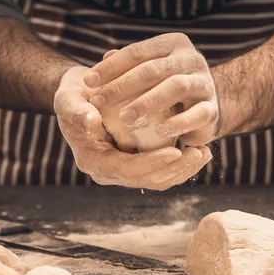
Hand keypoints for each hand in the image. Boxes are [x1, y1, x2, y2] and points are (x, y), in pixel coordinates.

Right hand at [54, 66, 211, 189]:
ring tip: (204, 153)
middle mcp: (109, 172)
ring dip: (183, 170)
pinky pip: (161, 171)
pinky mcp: (136, 163)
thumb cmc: (73, 94)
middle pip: (148, 180)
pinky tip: (199, 150)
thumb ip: (77, 111)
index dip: (152, 163)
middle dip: (176, 170)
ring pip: (158, 180)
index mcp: (93, 161)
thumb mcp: (68, 98)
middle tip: (200, 153)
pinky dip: (180, 164)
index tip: (176, 151)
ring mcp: (124, 170)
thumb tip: (91, 121)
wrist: (80, 95)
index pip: (127, 169)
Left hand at [83, 33, 219, 145]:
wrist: (206, 109)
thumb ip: (127, 65)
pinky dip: (177, 123)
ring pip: (175, 87)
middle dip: (122, 86)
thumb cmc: (166, 88)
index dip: (111, 67)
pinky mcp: (212, 109)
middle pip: (153, 69)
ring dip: (147, 102)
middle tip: (98, 102)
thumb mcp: (147, 73)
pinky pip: (196, 114)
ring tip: (125, 118)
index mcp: (172, 45)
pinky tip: (159, 132)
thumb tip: (104, 57)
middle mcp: (191, 59)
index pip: (137, 52)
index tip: (87, 82)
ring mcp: (204, 83)